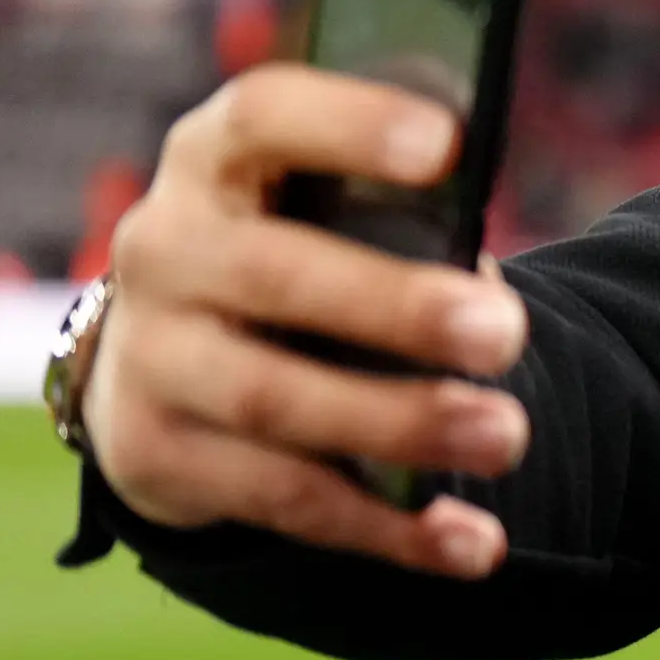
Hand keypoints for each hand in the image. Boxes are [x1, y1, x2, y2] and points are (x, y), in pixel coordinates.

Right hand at [84, 64, 529, 578]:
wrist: (174, 358)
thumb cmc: (303, 254)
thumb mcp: (334, 211)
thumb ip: (402, 216)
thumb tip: (484, 264)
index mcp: (218, 161)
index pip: (264, 117)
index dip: (351, 123)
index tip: (447, 144)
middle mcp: (164, 249)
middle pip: (273, 273)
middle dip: (396, 307)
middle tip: (507, 334)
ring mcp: (151, 357)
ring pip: (274, 399)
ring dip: (400, 423)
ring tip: (505, 438)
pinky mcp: (160, 455)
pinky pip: (284, 498)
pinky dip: (389, 526)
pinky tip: (472, 542)